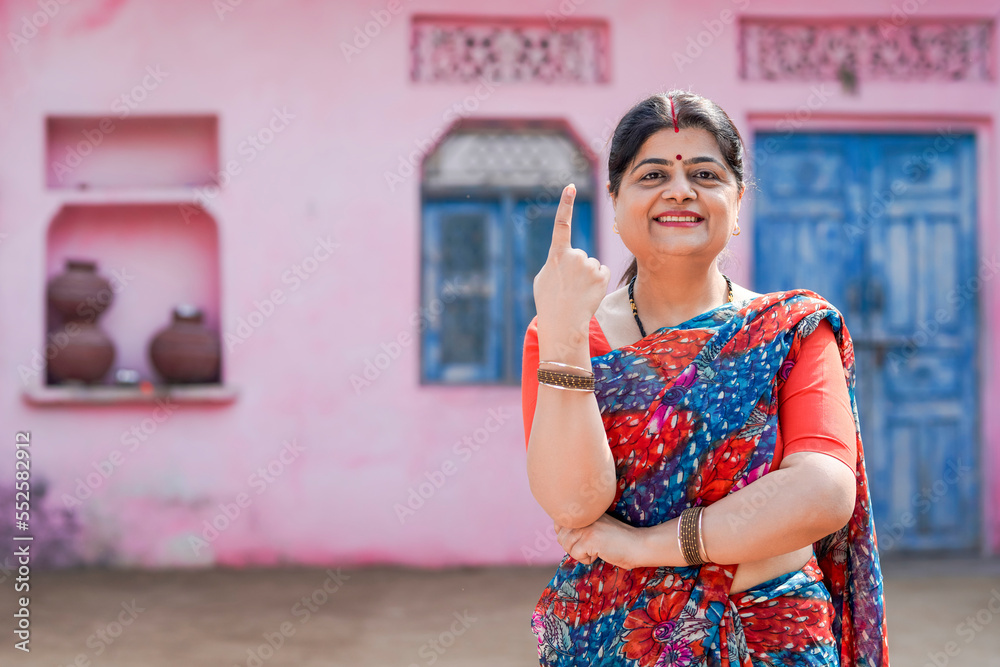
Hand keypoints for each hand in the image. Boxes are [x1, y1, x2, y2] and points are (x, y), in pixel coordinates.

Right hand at [532, 184, 610, 345]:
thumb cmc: (549, 302)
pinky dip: (597, 282)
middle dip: (577, 269)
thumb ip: (555, 263)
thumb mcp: (544, 279)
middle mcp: (573, 255)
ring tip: (577, 292)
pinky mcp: (601, 274)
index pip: (561, 223)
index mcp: (556, 254)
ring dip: (587, 277)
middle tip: (569, 287)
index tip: (570, 187)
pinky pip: (601, 272)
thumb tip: (564, 258)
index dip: (565, 204)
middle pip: (580, 256)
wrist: (563, 322)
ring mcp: (588, 264)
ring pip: (592, 265)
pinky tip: (588, 293)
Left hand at [554, 514, 642, 569]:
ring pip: (567, 546)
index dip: (566, 536)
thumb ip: (581, 526)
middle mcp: (584, 516)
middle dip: (573, 548)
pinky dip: (587, 560)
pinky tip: (600, 554)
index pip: (559, 522)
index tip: (581, 541)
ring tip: (596, 550)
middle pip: (561, 537)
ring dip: (580, 554)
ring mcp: (587, 527)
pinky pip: (576, 554)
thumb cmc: (619, 540)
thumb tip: (559, 534)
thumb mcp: (598, 526)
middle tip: (590, 548)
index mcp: (585, 511)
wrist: (638, 545)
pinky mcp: (590, 539)